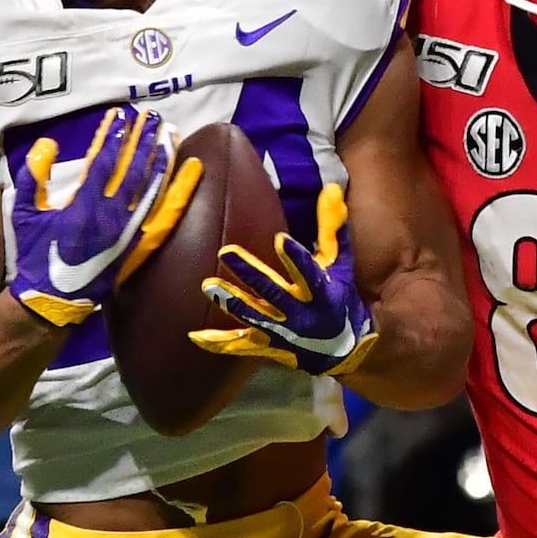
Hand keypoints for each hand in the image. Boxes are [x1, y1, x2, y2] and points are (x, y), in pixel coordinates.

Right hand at [8, 108, 201, 327]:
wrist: (54, 299)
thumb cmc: (36, 254)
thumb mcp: (24, 213)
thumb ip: (33, 176)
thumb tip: (48, 144)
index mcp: (83, 206)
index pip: (104, 162)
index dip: (114, 136)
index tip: (121, 116)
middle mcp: (112, 216)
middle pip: (134, 169)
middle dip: (143, 139)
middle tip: (152, 117)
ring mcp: (130, 231)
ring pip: (153, 186)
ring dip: (163, 157)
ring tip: (171, 132)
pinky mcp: (140, 244)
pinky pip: (167, 214)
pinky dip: (181, 191)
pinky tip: (192, 171)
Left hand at [190, 184, 377, 376]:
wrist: (342, 349)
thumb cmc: (339, 296)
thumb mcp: (340, 262)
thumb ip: (332, 227)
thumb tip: (331, 188)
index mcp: (322, 292)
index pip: (308, 272)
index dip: (295, 257)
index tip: (279, 239)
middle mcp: (301, 314)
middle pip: (273, 292)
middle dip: (250, 274)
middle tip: (226, 251)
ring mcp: (282, 332)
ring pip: (254, 317)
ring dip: (231, 302)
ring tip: (208, 285)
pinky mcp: (268, 345)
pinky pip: (240, 344)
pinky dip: (218, 342)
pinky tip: (194, 336)